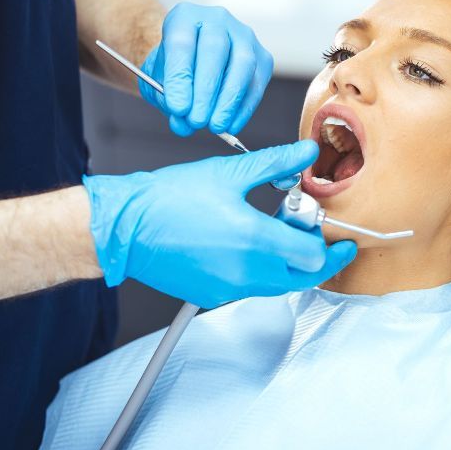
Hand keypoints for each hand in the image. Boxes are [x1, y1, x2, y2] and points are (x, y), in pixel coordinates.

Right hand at [82, 140, 354, 307]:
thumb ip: (276, 164)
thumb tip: (306, 154)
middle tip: (312, 233)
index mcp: (256, 242)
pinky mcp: (213, 294)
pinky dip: (262, 270)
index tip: (323, 225)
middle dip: (315, 257)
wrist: (124, 227)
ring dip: (288, 262)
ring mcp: (229, 288)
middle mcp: (246, 273)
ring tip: (274, 229)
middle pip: (304, 277)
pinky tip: (249, 243)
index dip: (326, 242)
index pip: (315, 257)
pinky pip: (252, 288)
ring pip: (279, 284)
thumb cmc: (168, 199)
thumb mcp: (229, 172)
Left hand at [140, 2, 272, 136]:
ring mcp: (244, 36)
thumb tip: (183, 124)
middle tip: (197, 120)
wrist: (194, 58)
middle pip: (215, 50)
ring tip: (216, 126)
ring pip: (243, 64)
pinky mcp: (262, 56)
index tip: (177, 108)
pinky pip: (257, 82)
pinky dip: (245, 107)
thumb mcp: (158, 80)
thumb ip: (166, 99)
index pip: (182, 43)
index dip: (180, 77)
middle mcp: (217, 19)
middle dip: (206, 90)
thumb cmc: (175, 67)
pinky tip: (231, 124)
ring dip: (229, 100)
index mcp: (185, 16)